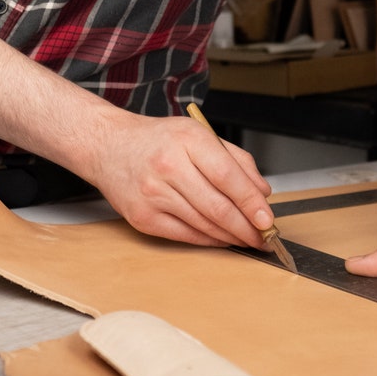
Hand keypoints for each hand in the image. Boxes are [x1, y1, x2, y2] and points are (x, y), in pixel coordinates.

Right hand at [87, 109, 274, 248]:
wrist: (109, 146)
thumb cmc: (157, 140)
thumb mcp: (198, 134)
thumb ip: (235, 159)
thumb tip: (261, 193)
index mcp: (188, 140)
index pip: (228, 176)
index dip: (251, 202)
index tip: (267, 218)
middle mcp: (169, 166)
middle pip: (218, 207)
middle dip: (247, 227)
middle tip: (264, 237)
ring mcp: (153, 194)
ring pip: (204, 225)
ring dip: (231, 237)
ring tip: (247, 238)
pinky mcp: (143, 218)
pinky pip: (185, 236)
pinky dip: (208, 241)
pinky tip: (221, 238)